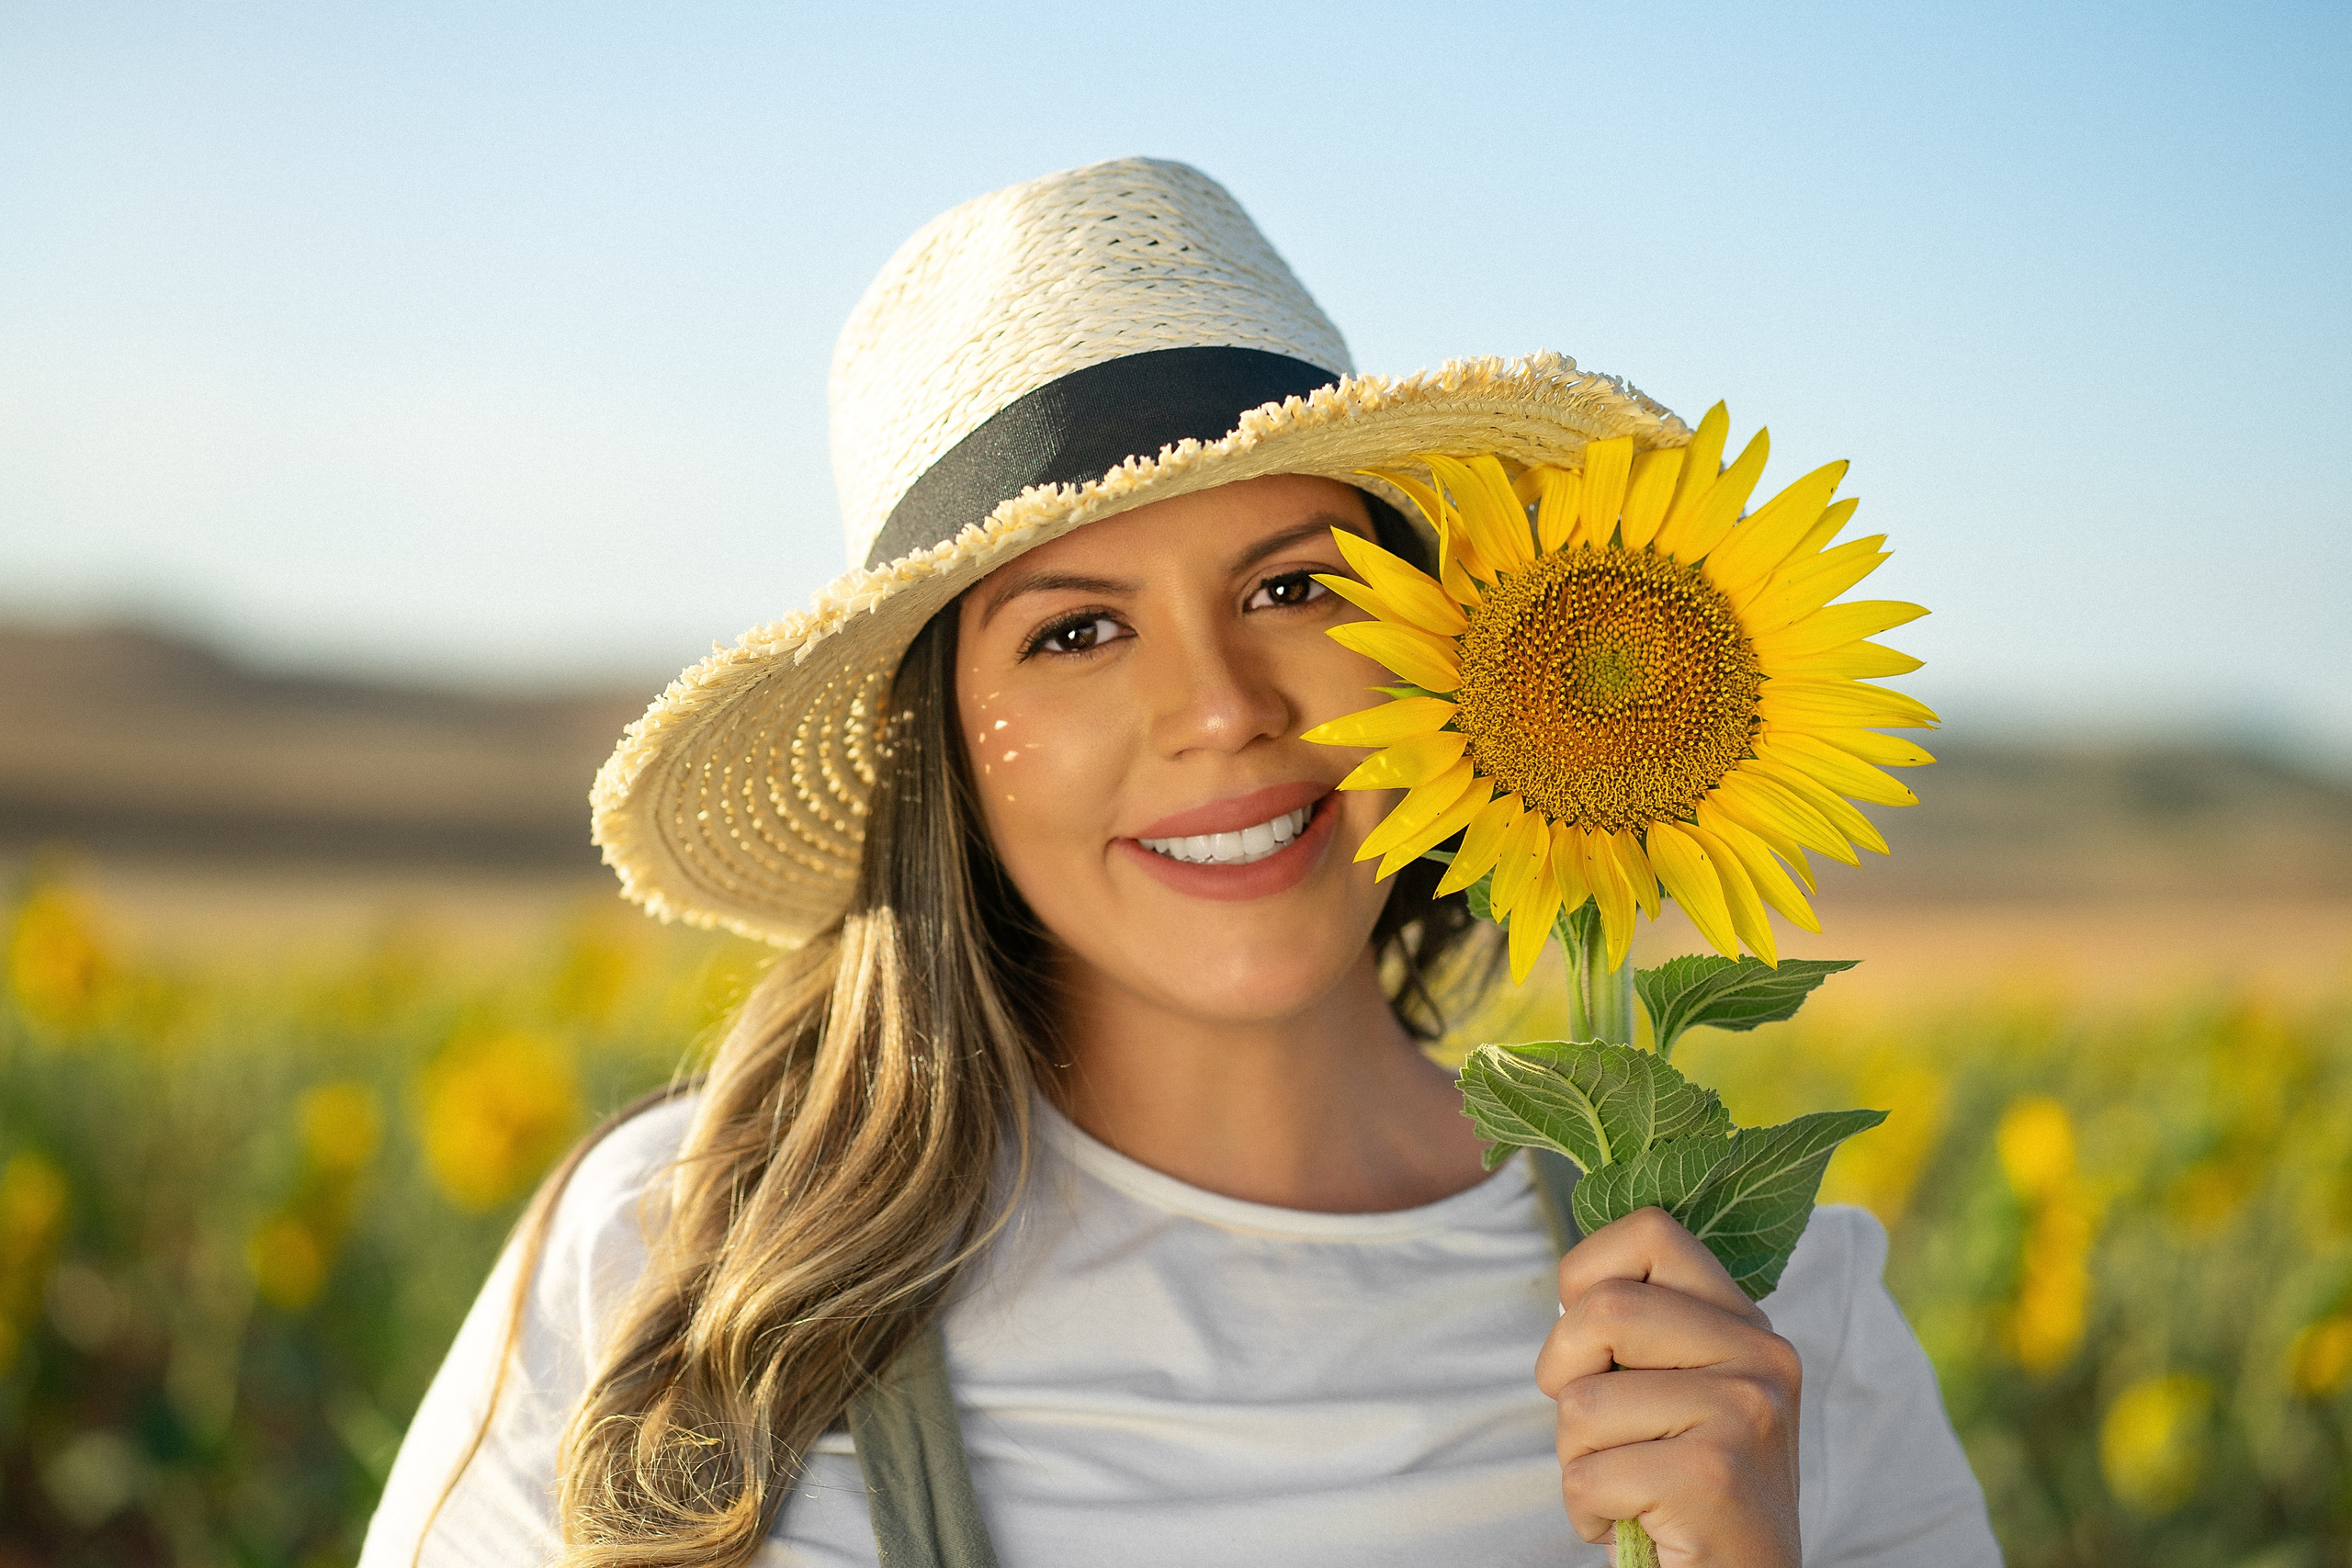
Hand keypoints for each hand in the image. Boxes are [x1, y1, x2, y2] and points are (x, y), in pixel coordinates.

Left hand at [1536, 1206, 1802, 1565]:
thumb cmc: (1686, 1492)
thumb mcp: (1681, 1392)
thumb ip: (1645, 1329)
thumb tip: (1572, 1291)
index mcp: (1746, 1324)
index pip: (1649, 1230)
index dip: (1586, 1276)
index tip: (1591, 1344)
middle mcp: (1761, 1356)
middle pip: (1603, 1308)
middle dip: (1563, 1373)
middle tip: (1593, 1429)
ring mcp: (1746, 1411)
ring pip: (1582, 1402)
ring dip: (1576, 1459)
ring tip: (1627, 1487)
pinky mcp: (1715, 1475)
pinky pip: (1586, 1475)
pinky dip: (1586, 1513)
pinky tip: (1633, 1525)